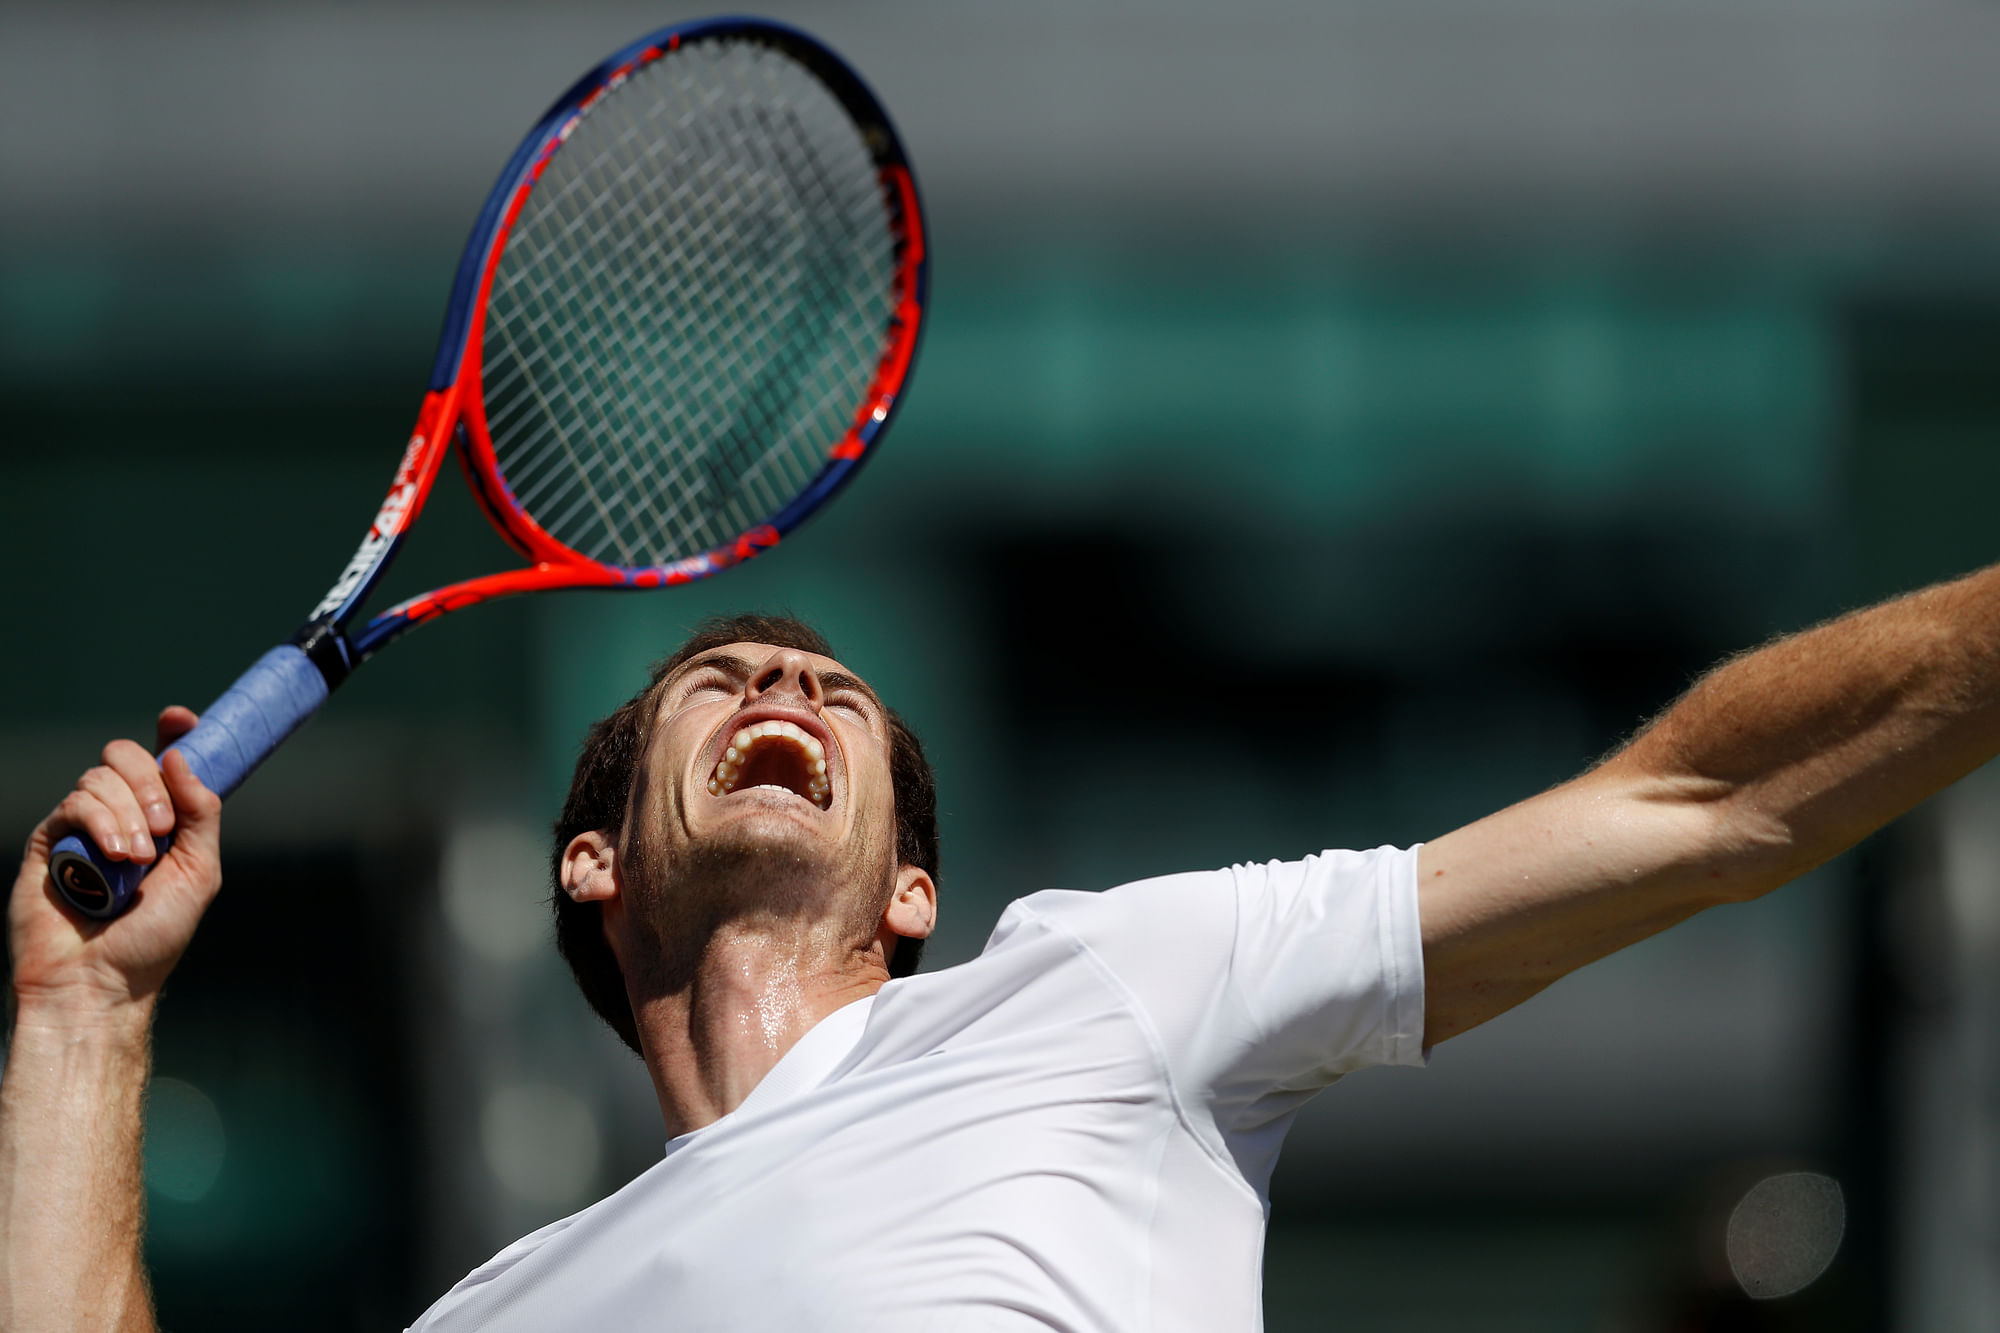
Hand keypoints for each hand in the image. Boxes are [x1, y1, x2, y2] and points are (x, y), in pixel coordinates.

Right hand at [9, 707, 221, 1017]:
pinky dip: (101, 821)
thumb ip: (202, 813)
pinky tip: (114, 856)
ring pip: (102, 776)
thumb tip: (181, 755)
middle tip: (164, 827)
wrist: (98, 981)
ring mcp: (83, 827)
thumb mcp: (199, 872)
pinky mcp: (50, 840)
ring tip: (137, 861)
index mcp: (163, 823)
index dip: (174, 735)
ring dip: (129, 813)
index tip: (179, 718)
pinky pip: (75, 801)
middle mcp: (122, 818)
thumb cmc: (152, 937)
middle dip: (150, 782)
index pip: (165, 763)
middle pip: (128, 756)